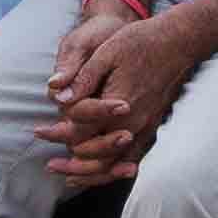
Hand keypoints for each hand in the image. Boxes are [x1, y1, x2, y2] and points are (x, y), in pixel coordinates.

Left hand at [39, 0, 196, 187]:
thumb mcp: (107, 52)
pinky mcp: (153, 126)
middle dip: (70, 163)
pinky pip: (133, 158)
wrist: (178, 41)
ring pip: (115, 164)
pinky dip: (115, 169)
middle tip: (50, 165)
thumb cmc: (140, 42)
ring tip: (69, 176)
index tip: (39, 132)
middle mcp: (132, 123)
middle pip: (95, 156)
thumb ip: (83, 78)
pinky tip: (103, 171)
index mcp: (117, 105)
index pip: (80, 132)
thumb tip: (59, 98)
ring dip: (91, 173)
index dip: (57, 134)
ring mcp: (145, 127)